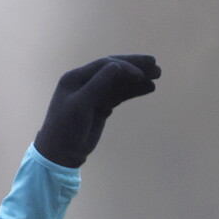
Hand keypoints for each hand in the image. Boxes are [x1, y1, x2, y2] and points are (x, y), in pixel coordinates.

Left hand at [34, 55, 160, 167]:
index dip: (124, 66)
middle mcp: (84, 82)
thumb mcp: (81, 105)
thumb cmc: (66, 128)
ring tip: (158, 76)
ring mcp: (93, 95)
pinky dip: (133, 91)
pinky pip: (119, 95)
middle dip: (134, 67)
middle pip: (113, 70)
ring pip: (118, 83)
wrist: (60, 153)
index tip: (142, 73)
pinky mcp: (100, 107)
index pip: (104, 65)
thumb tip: (118, 65)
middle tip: (156, 65)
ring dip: (137, 79)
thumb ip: (99, 84)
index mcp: (75, 78)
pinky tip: (148, 88)